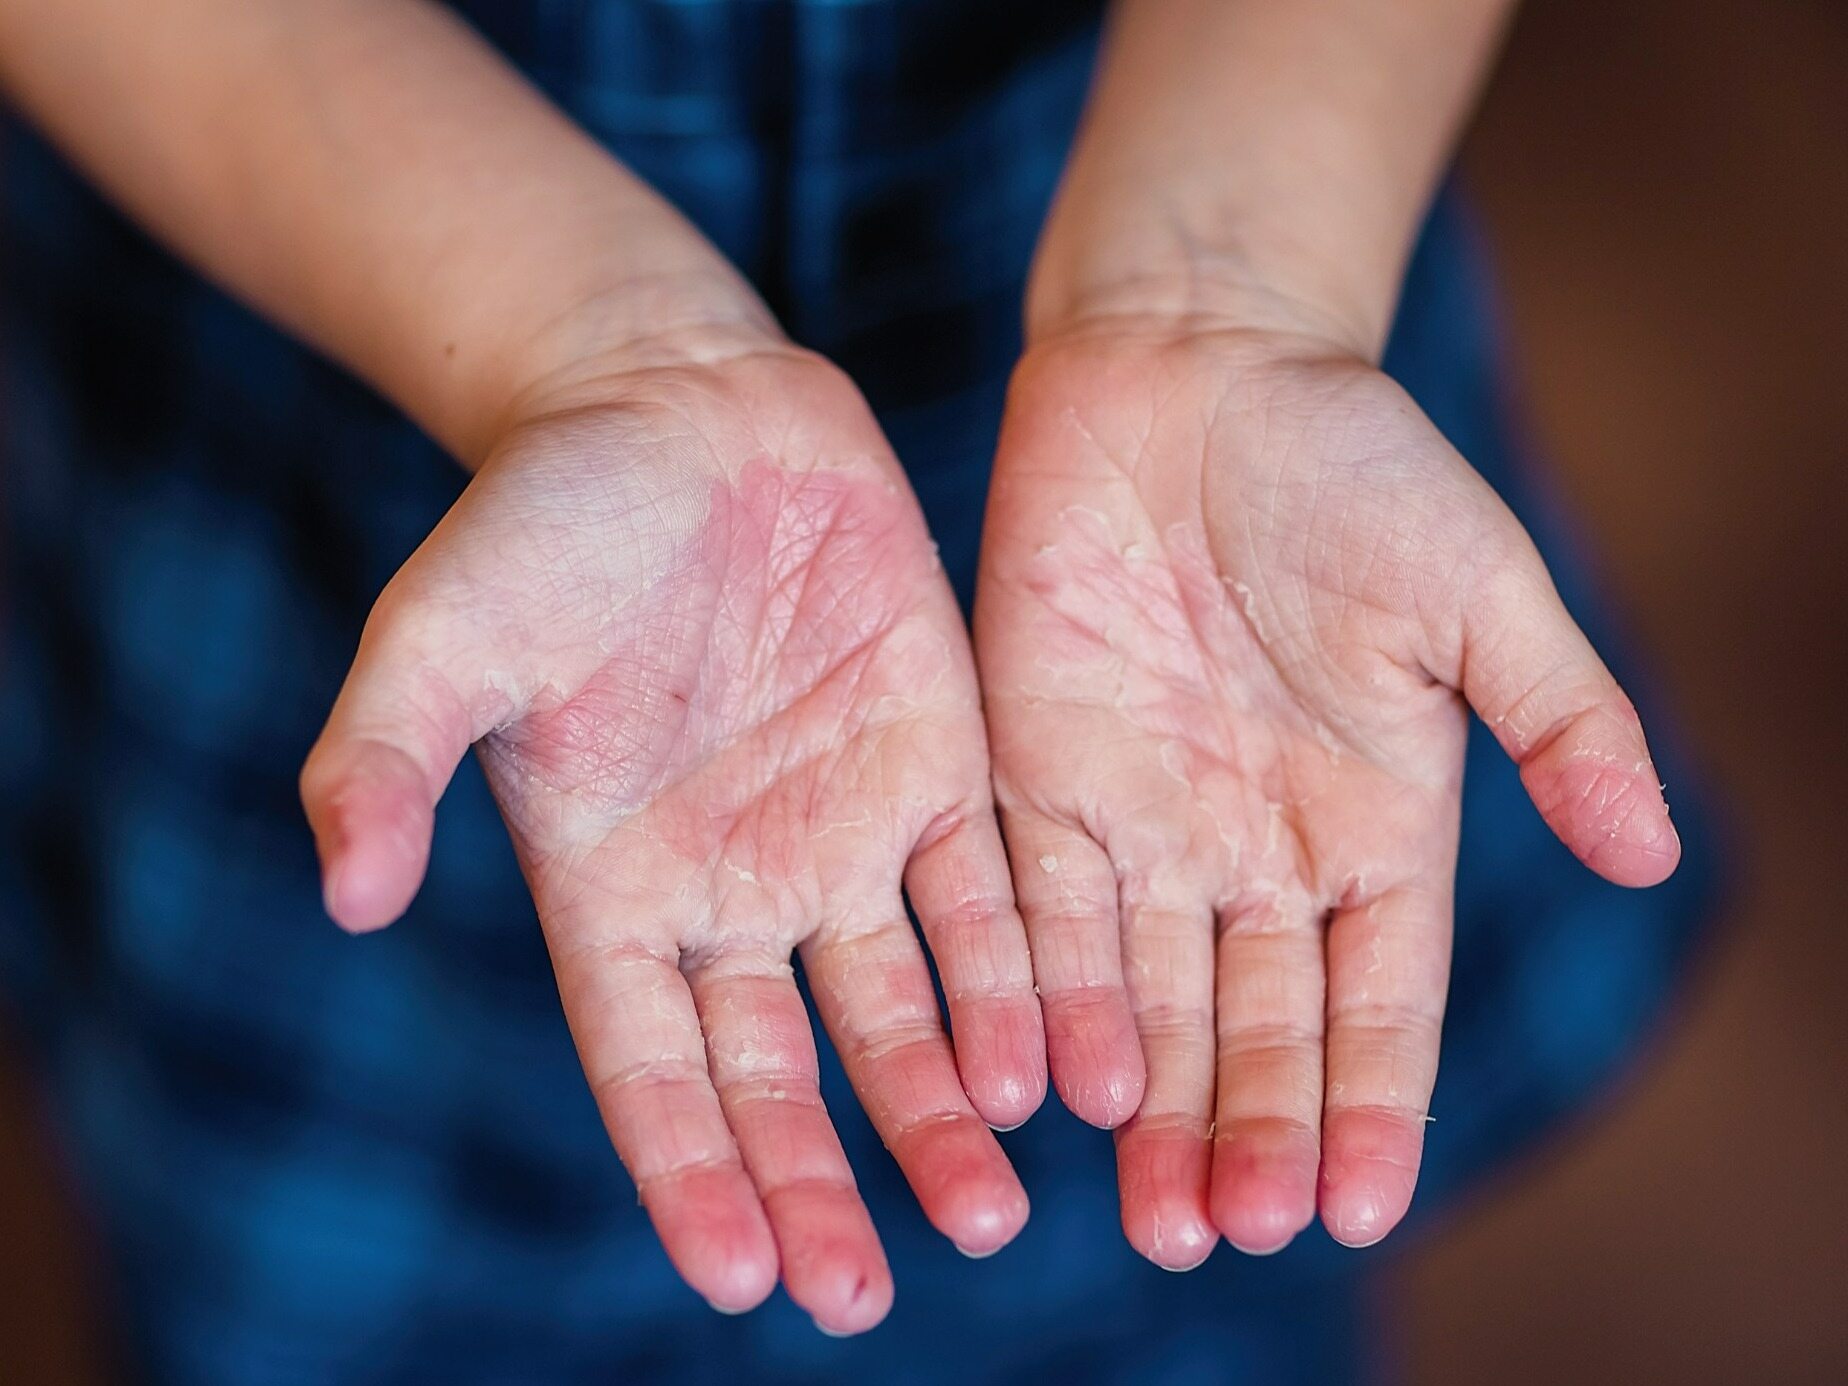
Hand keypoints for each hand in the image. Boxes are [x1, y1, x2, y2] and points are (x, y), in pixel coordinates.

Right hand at [301, 338, 1044, 1332]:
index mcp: (616, 889)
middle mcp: (736, 886)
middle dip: (825, 1186)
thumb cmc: (542, 518)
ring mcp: (844, 830)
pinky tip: (1055, 1062)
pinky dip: (1018, 978)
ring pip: (904, 1008)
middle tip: (865, 1296)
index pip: (654, 1071)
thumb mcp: (446, 631)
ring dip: (943, 1109)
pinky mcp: (934, 760)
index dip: (692, 1176)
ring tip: (993, 1206)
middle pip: (784, 1075)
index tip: (743, 1279)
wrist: (674, 405)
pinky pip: (986, 894)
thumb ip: (388, 758)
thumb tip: (344, 893)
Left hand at [976, 318, 1677, 1264]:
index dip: (1367, 1103)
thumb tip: (1652, 854)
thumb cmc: (1351, 462)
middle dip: (1247, 1133)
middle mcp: (1253, 850)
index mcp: (1372, 825)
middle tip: (1230, 1233)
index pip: (1374, 1001)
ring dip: (1151, 1106)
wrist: (1189, 366)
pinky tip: (1057, 1083)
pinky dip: (1051, 996)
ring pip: (1146, 1000)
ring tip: (1154, 1213)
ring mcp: (1142, 821)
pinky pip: (1039, 909)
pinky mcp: (1037, 776)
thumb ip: (1560, 718)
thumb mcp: (1475, 588)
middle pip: (1254, 1028)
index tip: (1353, 1207)